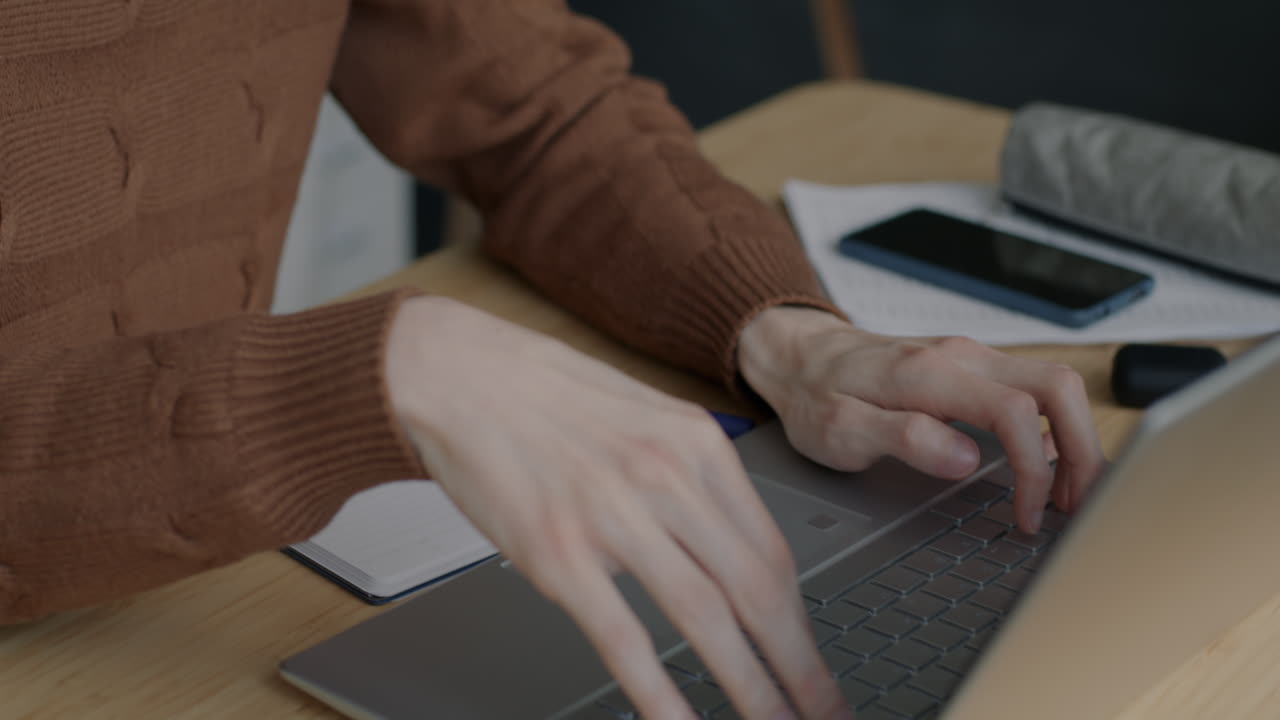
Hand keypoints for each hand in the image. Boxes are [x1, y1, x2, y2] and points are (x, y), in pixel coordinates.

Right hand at [385, 297, 850, 719]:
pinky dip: (660, 693)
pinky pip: (623, 638)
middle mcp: (665, 477)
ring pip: (705, 619)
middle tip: (825, 710)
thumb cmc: (545, 393)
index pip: (773, 549)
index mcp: (696, 444)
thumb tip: (730, 548)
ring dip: (750, 687)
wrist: (456, 371)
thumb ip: (692, 478)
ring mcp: (612, 516)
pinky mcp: (557, 552)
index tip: (812, 657)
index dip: (802, 618)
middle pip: (756, 590)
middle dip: (798, 666)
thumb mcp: (644, 416)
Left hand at [738, 307, 1105, 533]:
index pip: (1016, 411)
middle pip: (1059, 388)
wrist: (800, 356)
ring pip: (1054, 385)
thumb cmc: (815, 394)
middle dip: (1084, 451)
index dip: (1035, 469)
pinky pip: (1034, 389)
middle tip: (1078, 508)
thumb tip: (963, 459)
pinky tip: (1049, 465)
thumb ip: (901, 439)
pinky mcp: (974, 368)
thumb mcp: (838, 428)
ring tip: (1069, 496)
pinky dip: (1055, 428)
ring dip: (1076, 440)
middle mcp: (961, 356)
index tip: (1026, 515)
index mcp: (930, 373)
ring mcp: (972, 358)